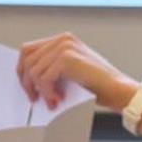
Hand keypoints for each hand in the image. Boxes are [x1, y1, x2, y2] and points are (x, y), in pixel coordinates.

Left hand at [17, 33, 137, 110]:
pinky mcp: (66, 58)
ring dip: (40, 90)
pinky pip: (43, 78)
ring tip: (53, 101)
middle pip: (27, 58)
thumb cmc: (97, 85)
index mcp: (63, 40)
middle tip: (34, 98)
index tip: (28, 88)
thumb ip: (51, 68)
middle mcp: (63, 39)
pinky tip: (58, 99)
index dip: (23, 71)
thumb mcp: (69, 72)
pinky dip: (47, 92)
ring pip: (33, 70)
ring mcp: (64, 46)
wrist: (118, 89)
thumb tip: (28, 80)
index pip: (29, 50)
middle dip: (26, 81)